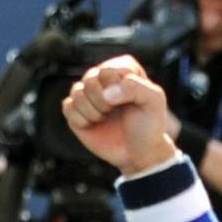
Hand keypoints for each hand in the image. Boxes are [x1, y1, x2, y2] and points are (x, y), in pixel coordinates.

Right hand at [62, 55, 177, 175]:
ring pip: (77, 92)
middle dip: (104, 101)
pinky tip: (94, 124)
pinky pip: (67, 106)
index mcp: (123, 69)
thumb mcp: (154, 100)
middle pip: (90, 79)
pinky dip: (82, 119)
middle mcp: (103, 77)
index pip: (109, 69)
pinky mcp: (76, 110)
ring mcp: (88, 93)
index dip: (118, 89)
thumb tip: (106, 93)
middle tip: (116, 111)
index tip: (133, 100)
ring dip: (94, 111)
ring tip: (107, 117)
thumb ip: (135, 87)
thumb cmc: (149, 124)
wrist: (139, 152)